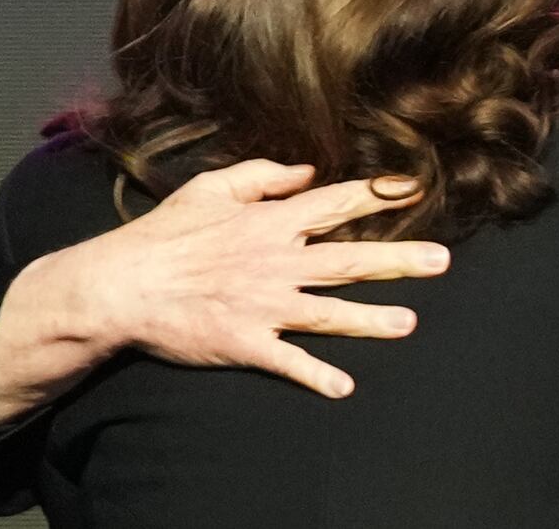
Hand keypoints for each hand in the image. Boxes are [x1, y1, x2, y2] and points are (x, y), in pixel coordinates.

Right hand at [0, 159, 445, 424]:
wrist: (117, 286)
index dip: (377, 195)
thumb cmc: (162, 235)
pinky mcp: (245, 342)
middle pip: (349, 260)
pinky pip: (287, 361)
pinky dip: (314, 375)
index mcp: (269, 223)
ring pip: (329, 312)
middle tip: (441, 261)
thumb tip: (305, 170)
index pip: (335, 204)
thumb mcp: (209, 189)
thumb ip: (260, 176)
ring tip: (409, 325)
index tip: (415, 189)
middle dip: (399, 260)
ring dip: (372, 320)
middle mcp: (276, 263)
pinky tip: (343, 387)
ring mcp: (263, 305)